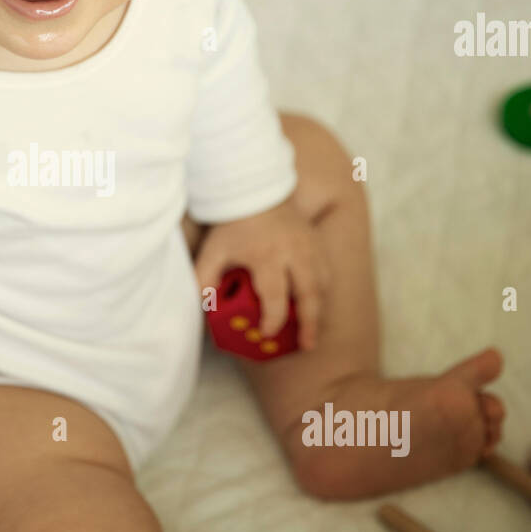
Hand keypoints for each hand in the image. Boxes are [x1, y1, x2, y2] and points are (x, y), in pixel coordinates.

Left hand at [194, 195, 330, 350]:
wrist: (255, 187)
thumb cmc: (232, 221)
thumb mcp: (212, 250)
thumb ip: (205, 278)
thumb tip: (204, 307)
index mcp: (267, 256)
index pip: (275, 297)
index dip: (273, 320)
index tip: (268, 333)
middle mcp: (293, 253)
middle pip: (309, 295)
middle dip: (309, 323)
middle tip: (307, 345)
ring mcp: (309, 246)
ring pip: (323, 284)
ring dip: (319, 308)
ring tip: (313, 329)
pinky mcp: (316, 240)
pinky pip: (326, 270)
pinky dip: (323, 290)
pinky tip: (316, 303)